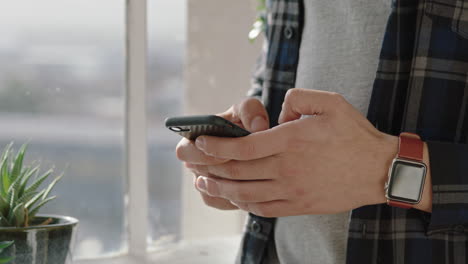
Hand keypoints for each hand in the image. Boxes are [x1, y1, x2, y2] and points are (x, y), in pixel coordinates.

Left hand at [189, 88, 401, 216]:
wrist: (380, 171)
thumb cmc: (355, 135)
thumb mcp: (331, 103)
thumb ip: (299, 98)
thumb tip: (279, 111)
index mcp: (291, 140)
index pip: (243, 146)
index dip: (217, 145)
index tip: (200, 142)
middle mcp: (287, 168)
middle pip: (238, 170)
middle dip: (209, 165)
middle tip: (191, 162)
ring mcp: (292, 190)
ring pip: (245, 193)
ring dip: (220, 187)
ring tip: (204, 181)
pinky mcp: (299, 205)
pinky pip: (263, 208)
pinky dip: (243, 204)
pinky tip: (235, 198)